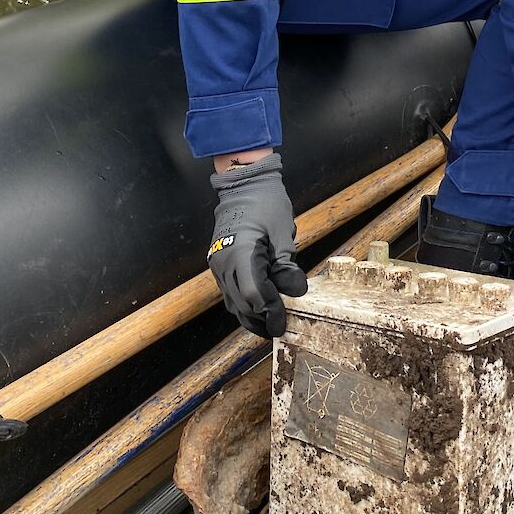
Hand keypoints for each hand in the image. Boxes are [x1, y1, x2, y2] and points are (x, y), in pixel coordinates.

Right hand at [207, 153, 306, 337]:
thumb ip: (287, 265)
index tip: (284, 320)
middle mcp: (224, 262)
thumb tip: (296, 291)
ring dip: (250, 316)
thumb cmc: (265, 203)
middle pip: (241, 304)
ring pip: (232, 302)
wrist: (243, 184)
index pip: (255, 295)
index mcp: (241, 254)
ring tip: (269, 324)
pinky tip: (257, 308)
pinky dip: (242, 303)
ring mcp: (218, 264)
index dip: (271, 311)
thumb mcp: (282, 232)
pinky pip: (229, 291)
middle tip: (279, 328)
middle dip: (261, 319)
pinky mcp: (218, 263)